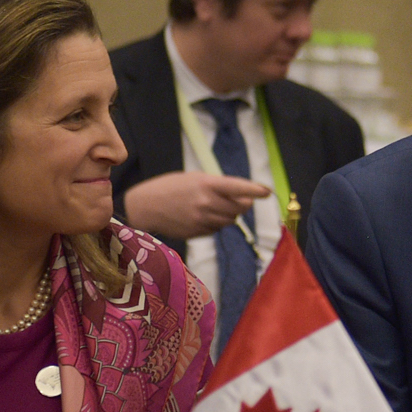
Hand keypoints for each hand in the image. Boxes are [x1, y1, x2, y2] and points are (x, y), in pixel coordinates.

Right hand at [123, 172, 271, 239]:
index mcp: (207, 184)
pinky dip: (216, 223)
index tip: (266, 191)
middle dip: (242, 204)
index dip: (254, 190)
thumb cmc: (170, 187)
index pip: (238, 187)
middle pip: (239, 208)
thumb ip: (218, 187)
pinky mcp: (198, 232)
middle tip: (238, 200)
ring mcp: (202, 219)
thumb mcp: (193, 178)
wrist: (145, 206)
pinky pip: (216, 229)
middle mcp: (207, 203)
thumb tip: (242, 199)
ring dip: (229, 214)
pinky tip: (201, 216)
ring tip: (214, 206)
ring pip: (230, 220)